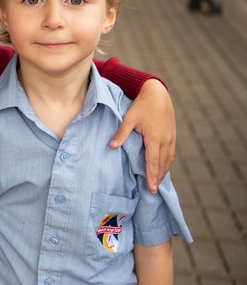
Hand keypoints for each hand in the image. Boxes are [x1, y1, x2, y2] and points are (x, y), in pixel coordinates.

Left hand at [109, 79, 175, 193]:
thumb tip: (112, 146)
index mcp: (155, 137)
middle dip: (158, 178)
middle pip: (162, 164)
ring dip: (164, 171)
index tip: (152, 188)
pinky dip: (167, 162)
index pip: (153, 161)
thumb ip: (122, 133)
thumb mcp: (129, 118)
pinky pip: (171, 153)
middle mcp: (165, 140)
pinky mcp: (172, 134)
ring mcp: (171, 137)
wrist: (158, 93)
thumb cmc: (142, 105)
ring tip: (158, 182)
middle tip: (154, 191)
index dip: (152, 176)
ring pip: (169, 159)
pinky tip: (164, 167)